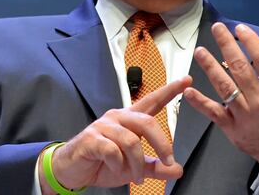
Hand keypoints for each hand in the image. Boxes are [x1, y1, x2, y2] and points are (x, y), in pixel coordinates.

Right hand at [39, 75, 192, 192]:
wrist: (72, 170)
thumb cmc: (102, 163)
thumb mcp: (133, 167)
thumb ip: (154, 167)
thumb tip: (177, 170)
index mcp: (129, 120)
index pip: (152, 101)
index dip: (169, 90)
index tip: (187, 80)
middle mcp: (117, 118)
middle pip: (147, 122)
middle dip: (161, 143)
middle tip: (168, 162)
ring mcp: (103, 126)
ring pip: (131, 141)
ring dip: (137, 164)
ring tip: (136, 178)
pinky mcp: (91, 138)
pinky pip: (113, 151)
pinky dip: (119, 165)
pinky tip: (116, 170)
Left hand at [184, 23, 258, 176]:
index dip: (251, 41)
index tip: (241, 28)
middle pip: (240, 68)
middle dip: (226, 46)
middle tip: (217, 28)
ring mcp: (245, 114)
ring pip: (224, 87)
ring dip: (209, 67)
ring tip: (200, 50)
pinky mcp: (232, 128)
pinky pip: (213, 112)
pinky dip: (199, 102)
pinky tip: (188, 89)